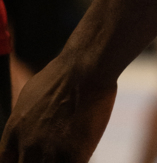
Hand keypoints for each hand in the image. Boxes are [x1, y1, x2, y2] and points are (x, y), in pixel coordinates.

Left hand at [0, 54, 115, 160]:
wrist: (84, 69)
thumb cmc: (61, 75)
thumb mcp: (30, 95)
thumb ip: (24, 120)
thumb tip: (25, 128)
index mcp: (14, 131)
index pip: (5, 161)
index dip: (16, 162)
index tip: (27, 158)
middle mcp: (27, 146)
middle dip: (39, 161)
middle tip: (51, 153)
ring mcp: (48, 154)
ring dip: (56, 161)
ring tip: (66, 151)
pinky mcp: (70, 157)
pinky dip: (76, 161)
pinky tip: (80, 152)